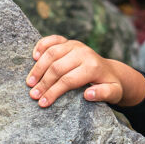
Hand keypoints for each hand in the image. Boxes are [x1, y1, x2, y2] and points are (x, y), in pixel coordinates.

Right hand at [26, 35, 144, 107]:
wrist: (111, 72)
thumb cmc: (110, 85)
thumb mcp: (114, 93)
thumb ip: (104, 94)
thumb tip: (88, 95)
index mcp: (93, 67)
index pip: (68, 80)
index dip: (53, 92)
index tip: (42, 103)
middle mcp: (83, 52)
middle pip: (57, 68)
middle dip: (43, 83)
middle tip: (32, 95)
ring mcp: (75, 45)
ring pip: (51, 54)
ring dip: (38, 68)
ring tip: (29, 82)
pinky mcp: (68, 41)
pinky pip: (52, 40)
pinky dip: (41, 46)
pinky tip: (34, 57)